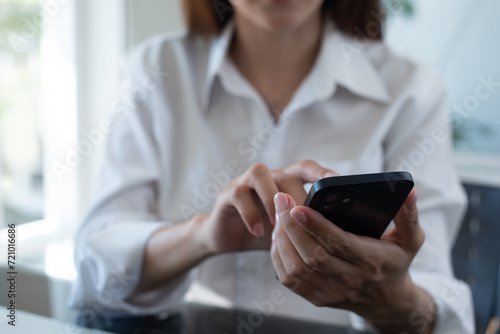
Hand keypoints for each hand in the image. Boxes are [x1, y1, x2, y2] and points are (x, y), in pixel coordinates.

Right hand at [201, 160, 336, 254]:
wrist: (227, 238)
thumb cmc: (263, 231)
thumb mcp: (288, 229)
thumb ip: (307, 224)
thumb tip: (339, 231)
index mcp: (285, 181)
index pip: (306, 168)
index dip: (321, 173)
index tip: (337, 182)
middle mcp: (267, 177)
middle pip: (286, 174)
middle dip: (297, 198)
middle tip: (305, 221)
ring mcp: (245, 183)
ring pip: (260, 173)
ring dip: (272, 199)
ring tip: (278, 224)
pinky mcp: (227, 195)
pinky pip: (239, 194)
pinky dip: (250, 213)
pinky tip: (258, 232)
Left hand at [271, 189, 435, 333]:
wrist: (388, 301)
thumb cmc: (395, 262)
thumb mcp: (411, 239)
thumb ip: (407, 215)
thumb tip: (408, 191)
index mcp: (371, 261)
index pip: (339, 243)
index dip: (316, 225)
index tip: (298, 206)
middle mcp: (350, 280)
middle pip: (313, 255)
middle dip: (292, 226)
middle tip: (280, 200)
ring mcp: (332, 292)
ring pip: (297, 268)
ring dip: (283, 239)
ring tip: (278, 214)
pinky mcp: (317, 298)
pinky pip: (290, 281)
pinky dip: (279, 257)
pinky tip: (279, 236)